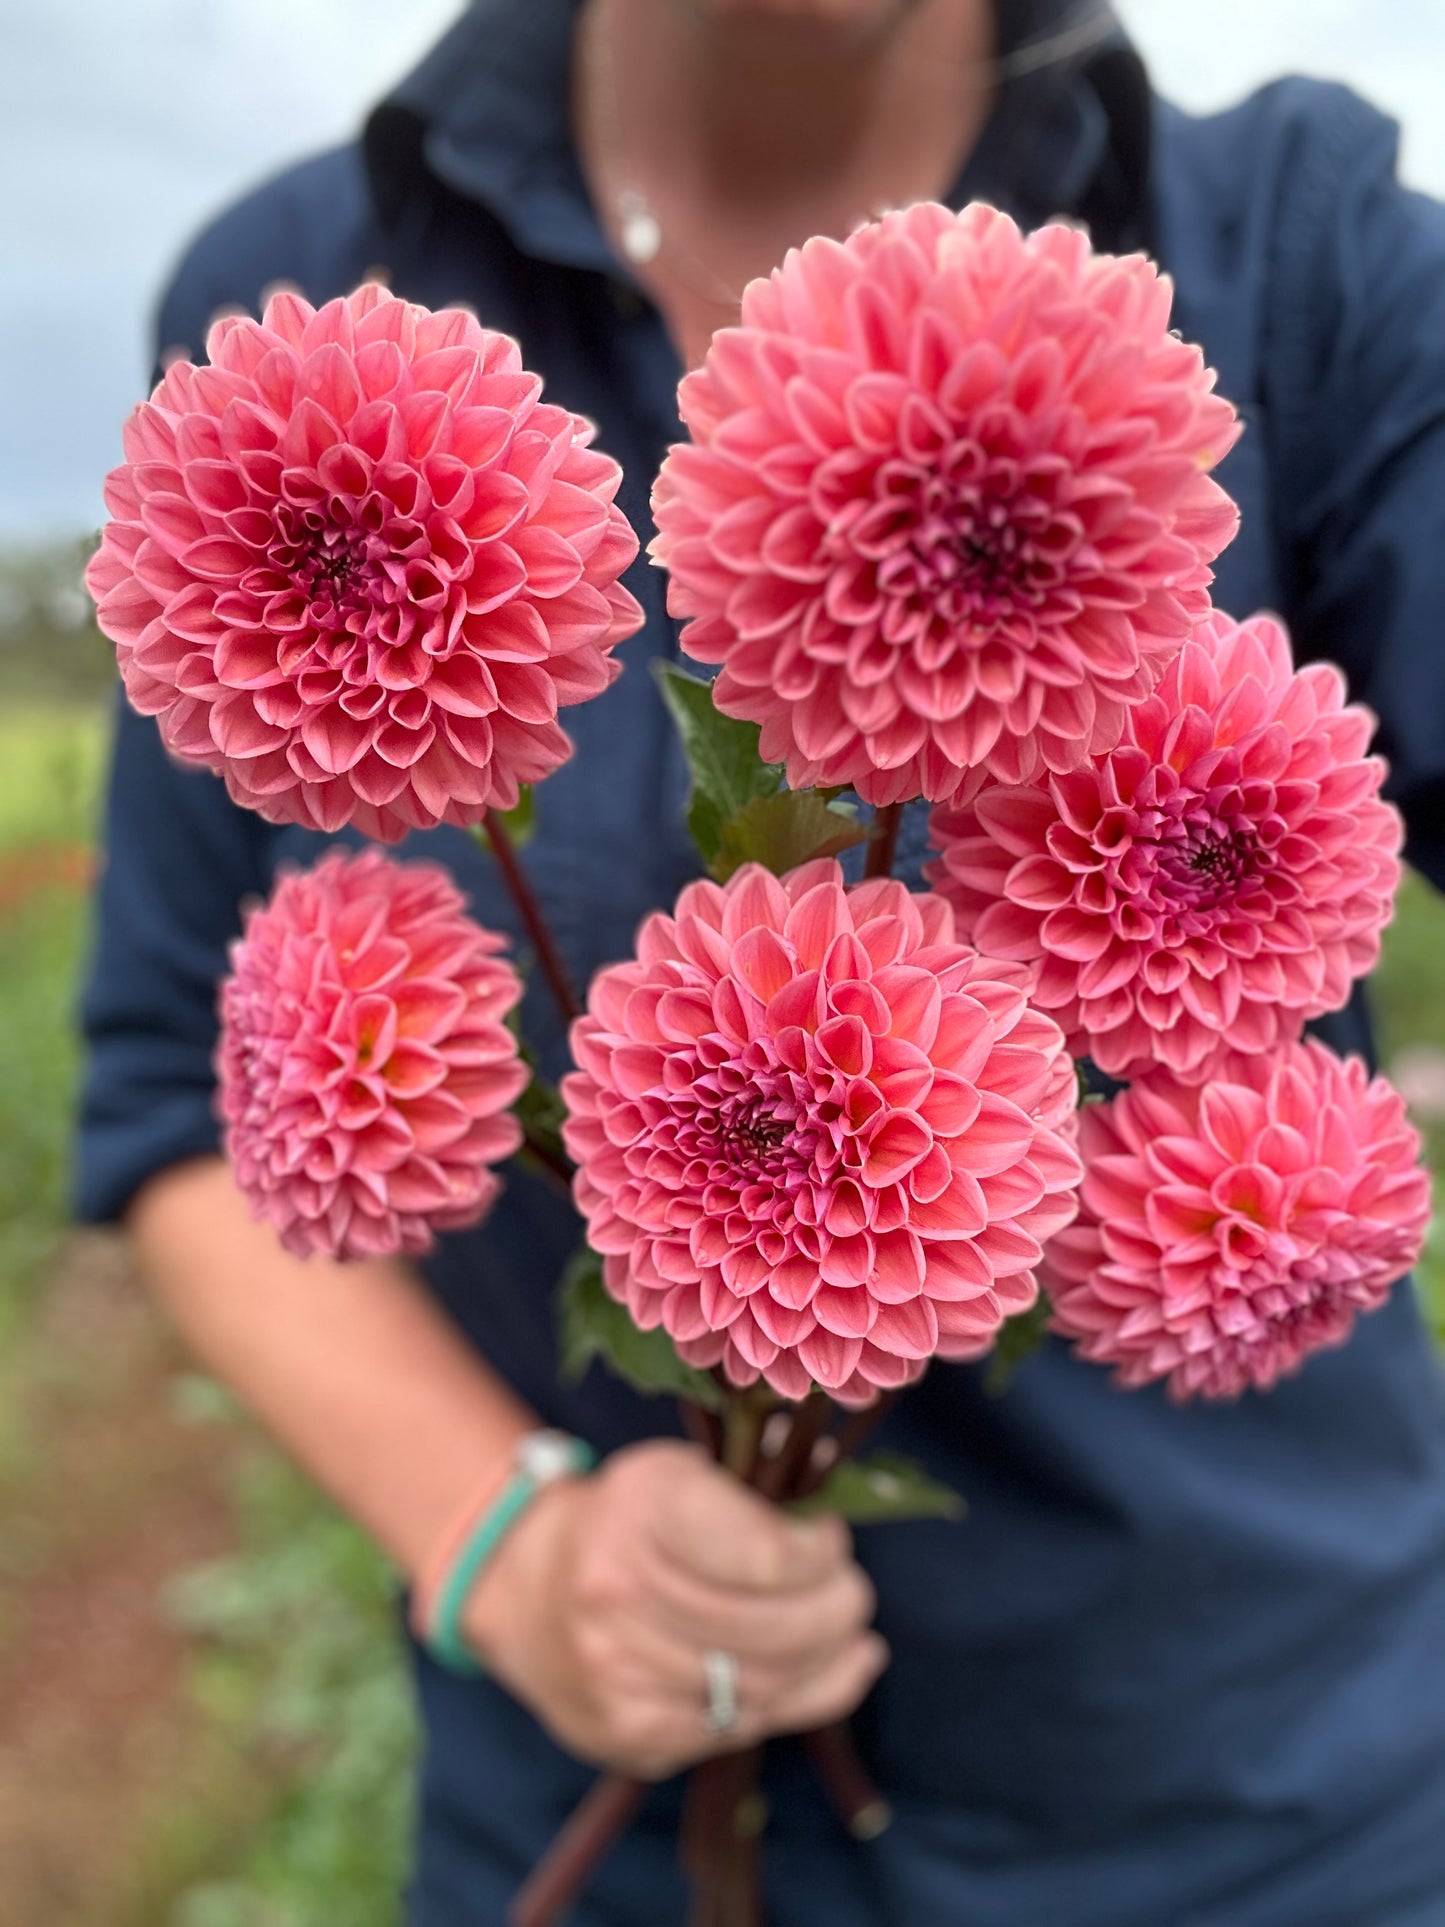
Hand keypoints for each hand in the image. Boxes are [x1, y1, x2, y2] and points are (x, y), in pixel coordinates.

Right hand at [463, 1439, 886, 1778]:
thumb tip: (834, 1477)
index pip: (764, 1553)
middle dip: (833, 1611)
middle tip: (852, 1594)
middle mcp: (617, 1589)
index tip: (832, 1541)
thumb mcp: (678, 1472)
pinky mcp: (626, 1731)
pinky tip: (828, 1674)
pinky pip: (736, 1728)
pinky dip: (796, 1702)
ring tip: (847, 1633)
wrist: (526, 1585)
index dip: (819, 1554)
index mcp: (639, 1506)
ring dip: (823, 1661)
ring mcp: (617, 1670)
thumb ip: (756, 1482)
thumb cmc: (627, 1519)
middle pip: (768, 1627)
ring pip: (760, 1686)